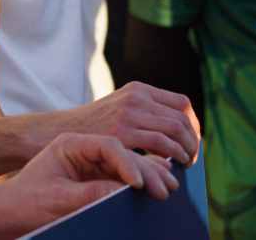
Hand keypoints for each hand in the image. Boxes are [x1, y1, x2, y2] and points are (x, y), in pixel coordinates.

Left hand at [0, 133, 178, 237]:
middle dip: (149, 167)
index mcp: (72, 143)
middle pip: (125, 149)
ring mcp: (94, 157)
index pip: (109, 146)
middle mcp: (86, 145)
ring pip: (131, 157)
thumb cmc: (26, 201)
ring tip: (172, 185)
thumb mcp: (56, 200)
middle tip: (168, 187)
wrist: (8, 208)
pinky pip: (128, 167)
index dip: (129, 164)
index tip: (141, 185)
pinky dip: (147, 173)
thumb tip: (124, 193)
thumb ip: (90, 194)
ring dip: (153, 169)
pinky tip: (163, 177)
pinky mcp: (98, 171)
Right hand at [61, 82, 200, 164]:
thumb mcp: (119, 107)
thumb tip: (177, 130)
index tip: (194, 141)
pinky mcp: (122, 133)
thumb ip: (144, 112)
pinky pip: (159, 144)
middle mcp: (137, 97)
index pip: (182, 103)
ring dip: (185, 151)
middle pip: (182, 118)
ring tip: (185, 165)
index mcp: (139, 89)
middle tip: (192, 158)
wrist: (62, 131)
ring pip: (174, 131)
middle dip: (192, 141)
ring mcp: (129, 113)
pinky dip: (171, 156)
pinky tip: (170, 167)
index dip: (193, 124)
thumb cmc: (94, 127)